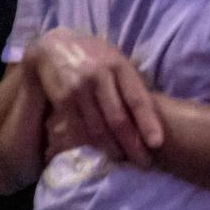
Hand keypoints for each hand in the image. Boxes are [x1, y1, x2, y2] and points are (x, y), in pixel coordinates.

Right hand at [25, 28, 164, 165]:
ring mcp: (79, 88)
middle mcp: (100, 77)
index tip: (157, 143)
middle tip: (144, 163)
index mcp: (120, 66)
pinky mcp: (63, 99)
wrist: (52, 46)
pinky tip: (100, 151)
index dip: (148, 123)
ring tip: (124, 160)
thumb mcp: (116, 60)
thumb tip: (157, 112)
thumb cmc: (94, 57)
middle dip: (132, 144)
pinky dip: (91, 142)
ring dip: (112, 148)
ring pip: (98, 126)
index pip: (137, 99)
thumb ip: (132, 83)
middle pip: (119, 118)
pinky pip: (79, 126)